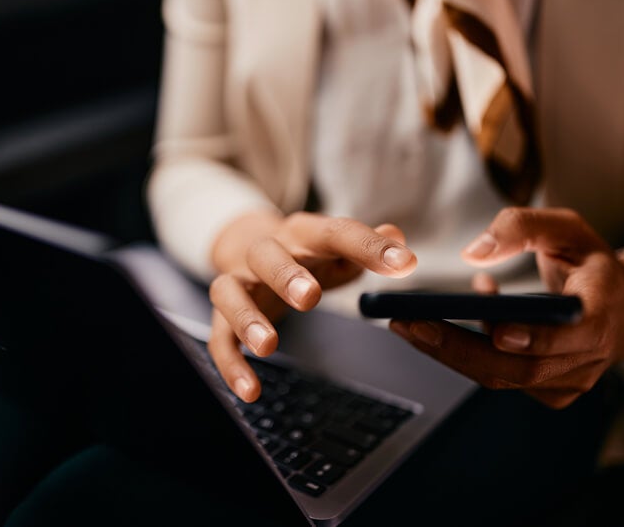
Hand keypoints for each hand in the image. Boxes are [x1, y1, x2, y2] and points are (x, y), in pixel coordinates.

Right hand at [208, 211, 416, 401]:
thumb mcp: (336, 248)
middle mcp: (265, 253)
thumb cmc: (304, 255)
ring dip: (247, 318)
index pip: (334, 232)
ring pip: (231, 292)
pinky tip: (250, 391)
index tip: (404, 264)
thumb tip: (397, 236)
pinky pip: (219, 338)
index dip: (369, 247)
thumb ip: (367, 245)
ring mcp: (239, 283)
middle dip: (288, 275)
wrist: (246, 247)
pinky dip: (231, 365)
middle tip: (311, 298)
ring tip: (268, 346)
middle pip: (268, 256)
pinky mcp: (223, 316)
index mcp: (302, 234)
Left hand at [390, 207, 623, 408]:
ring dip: (450, 352)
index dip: (537, 338)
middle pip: (523, 367)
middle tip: (408, 324)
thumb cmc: (588, 260)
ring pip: (503, 377)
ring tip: (405, 325)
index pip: (577, 335)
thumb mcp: (565, 227)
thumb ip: (521, 228)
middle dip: (459, 347)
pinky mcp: (548, 391)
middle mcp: (590, 356)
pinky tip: (440, 325)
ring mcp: (569, 381)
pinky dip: (465, 353)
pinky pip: (500, 377)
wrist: (621, 305)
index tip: (497, 329)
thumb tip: (473, 253)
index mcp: (604, 311)